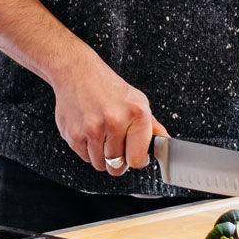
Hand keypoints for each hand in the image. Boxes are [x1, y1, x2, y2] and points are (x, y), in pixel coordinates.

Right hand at [52, 56, 167, 175]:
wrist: (76, 71)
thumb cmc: (107, 86)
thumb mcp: (136, 100)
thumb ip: (151, 125)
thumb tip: (165, 141)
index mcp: (137, 114)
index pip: (138, 160)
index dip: (135, 159)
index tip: (133, 153)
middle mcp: (115, 122)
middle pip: (117, 166)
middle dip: (117, 159)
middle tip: (115, 143)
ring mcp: (92, 129)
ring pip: (100, 164)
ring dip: (101, 155)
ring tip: (101, 134)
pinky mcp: (73, 134)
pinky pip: (84, 157)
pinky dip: (86, 149)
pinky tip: (88, 130)